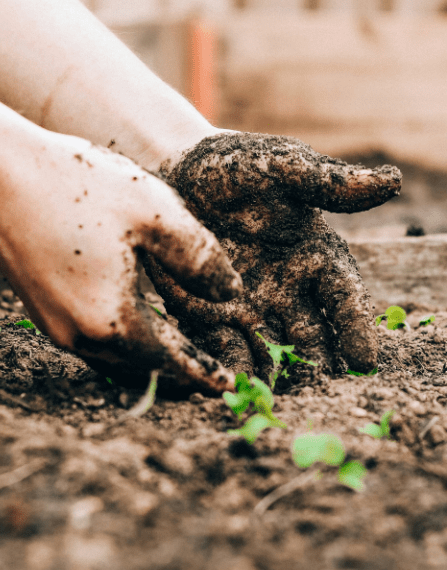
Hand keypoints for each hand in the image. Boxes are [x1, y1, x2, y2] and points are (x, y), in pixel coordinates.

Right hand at [0, 133, 243, 392]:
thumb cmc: (75, 186)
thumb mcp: (154, 213)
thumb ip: (200, 258)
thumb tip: (230, 293)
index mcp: (113, 320)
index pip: (171, 363)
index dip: (204, 374)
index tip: (229, 386)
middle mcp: (79, 336)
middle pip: (140, 369)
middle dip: (177, 374)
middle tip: (208, 374)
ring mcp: (54, 326)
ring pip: (113, 358)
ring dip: (147, 359)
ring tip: (177, 350)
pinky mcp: (39, 310)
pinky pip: (91, 340)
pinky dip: (121, 341)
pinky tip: (134, 321)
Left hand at [145, 132, 401, 378]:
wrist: (178, 173)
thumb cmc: (237, 166)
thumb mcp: (282, 167)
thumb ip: (328, 183)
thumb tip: (391, 181)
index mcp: (315, 256)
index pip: (343, 298)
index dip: (355, 328)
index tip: (365, 361)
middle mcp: (286, 289)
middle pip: (310, 336)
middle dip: (317, 366)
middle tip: (321, 396)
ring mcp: (248, 305)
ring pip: (269, 349)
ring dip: (276, 375)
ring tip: (279, 403)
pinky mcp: (208, 312)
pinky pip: (221, 345)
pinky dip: (229, 366)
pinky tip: (232, 388)